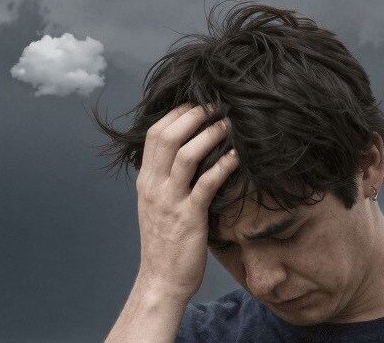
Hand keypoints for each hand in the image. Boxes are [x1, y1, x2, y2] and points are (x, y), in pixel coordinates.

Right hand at [134, 104, 238, 301]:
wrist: (161, 279)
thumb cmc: (164, 242)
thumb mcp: (157, 205)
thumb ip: (165, 179)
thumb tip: (185, 154)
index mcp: (146, 181)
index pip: (154, 134)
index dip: (176, 113)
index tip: (197, 103)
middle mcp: (154, 186)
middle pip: (167, 136)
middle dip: (193, 115)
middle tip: (215, 106)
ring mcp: (170, 201)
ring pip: (186, 155)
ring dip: (210, 135)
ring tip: (229, 125)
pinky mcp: (189, 217)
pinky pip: (207, 183)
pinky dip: (224, 165)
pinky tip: (238, 156)